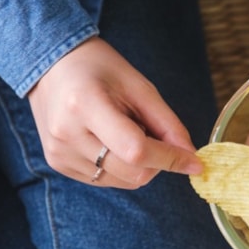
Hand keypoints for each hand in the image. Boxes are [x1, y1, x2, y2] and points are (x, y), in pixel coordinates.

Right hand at [27, 37, 202, 187]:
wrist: (53, 66)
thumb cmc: (100, 69)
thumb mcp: (139, 86)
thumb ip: (167, 123)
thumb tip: (190, 156)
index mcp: (85, 105)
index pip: (136, 149)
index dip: (170, 159)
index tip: (196, 162)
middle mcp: (66, 134)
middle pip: (132, 172)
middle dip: (158, 161)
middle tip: (152, 131)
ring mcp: (59, 154)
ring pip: (123, 182)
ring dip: (139, 164)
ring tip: (125, 130)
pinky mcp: (58, 165)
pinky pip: (106, 180)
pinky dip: (121, 167)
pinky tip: (110, 140)